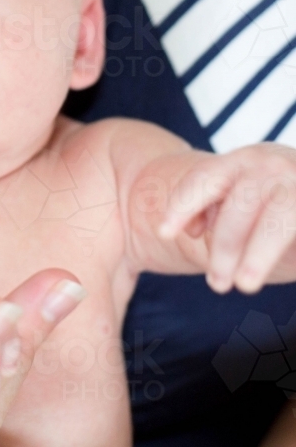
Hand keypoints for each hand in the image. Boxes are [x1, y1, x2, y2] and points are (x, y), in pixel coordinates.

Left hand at [159, 144, 295, 293]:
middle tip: (216, 284)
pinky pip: (293, 228)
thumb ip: (216, 209)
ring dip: (257, 254)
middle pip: (238, 204)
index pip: (204, 177)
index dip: (182, 205)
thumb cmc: (277, 206)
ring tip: (244, 285)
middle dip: (225, 246)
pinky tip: (260, 271)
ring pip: (274, 220)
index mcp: (243, 161)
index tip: (163, 234)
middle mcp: (271, 165)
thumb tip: (193, 227)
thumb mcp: (243, 204)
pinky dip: (274, 251)